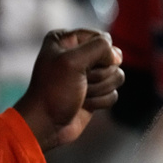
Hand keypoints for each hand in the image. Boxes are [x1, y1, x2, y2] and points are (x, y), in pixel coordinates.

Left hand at [15, 29, 124, 150]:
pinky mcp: (95, 91)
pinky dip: (101, 101)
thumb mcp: (73, 61)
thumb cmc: (53, 91)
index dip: (100, 54)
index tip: (83, 67)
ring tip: (81, 94)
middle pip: (112, 58)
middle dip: (99, 74)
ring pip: (116, 75)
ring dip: (100, 88)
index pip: (103, 38)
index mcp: (66, 40)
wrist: (46, 124)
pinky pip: (113, 92)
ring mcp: (87, 74)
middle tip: (81, 82)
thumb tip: (116, 57)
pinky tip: (84, 104)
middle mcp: (77, 54)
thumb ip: (100, 48)